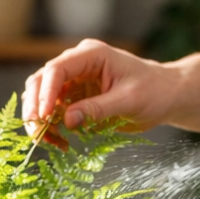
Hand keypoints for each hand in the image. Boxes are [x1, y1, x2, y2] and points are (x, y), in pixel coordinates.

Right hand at [22, 39, 184, 142]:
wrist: (165, 95)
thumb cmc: (153, 91)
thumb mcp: (128, 101)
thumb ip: (97, 109)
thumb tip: (67, 121)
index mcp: (91, 55)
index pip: (56, 69)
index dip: (45, 93)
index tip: (43, 117)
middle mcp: (77, 64)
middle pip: (40, 81)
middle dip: (34, 108)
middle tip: (36, 133)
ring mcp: (73, 81)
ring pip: (41, 98)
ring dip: (40, 120)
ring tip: (50, 142)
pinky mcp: (74, 98)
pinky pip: (54, 113)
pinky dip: (52, 128)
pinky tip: (61, 143)